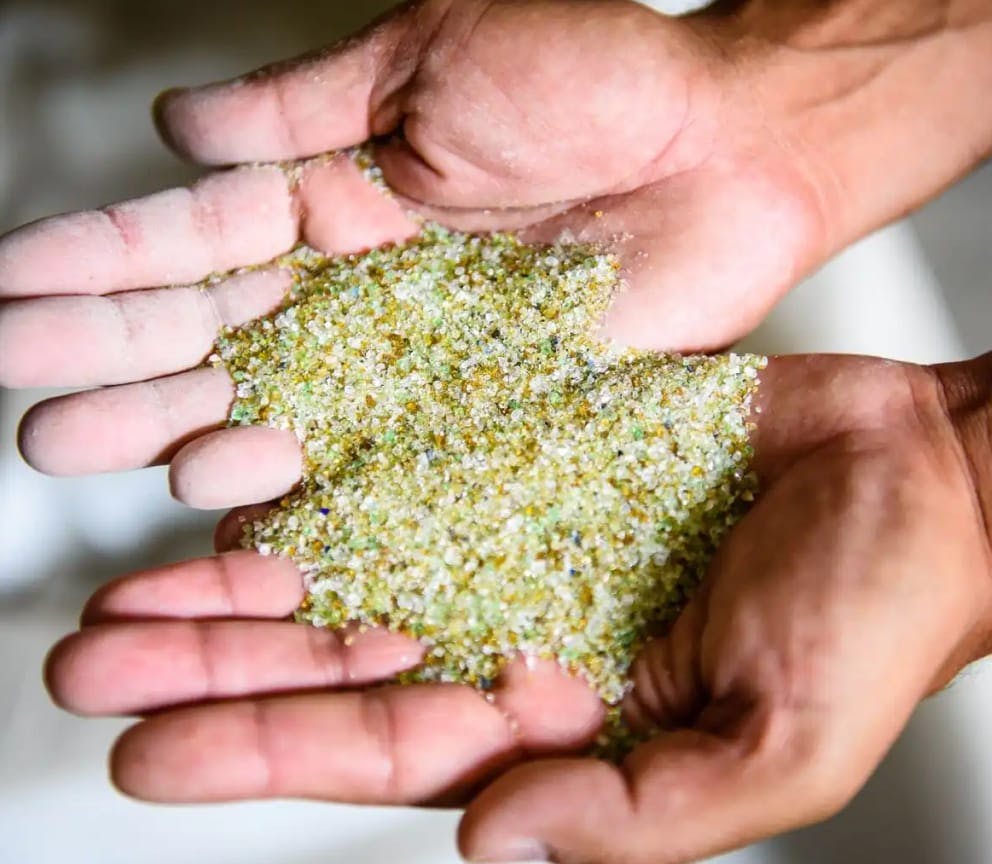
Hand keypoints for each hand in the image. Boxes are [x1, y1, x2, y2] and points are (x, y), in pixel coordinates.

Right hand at [5, 0, 991, 504]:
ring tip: (119, 459)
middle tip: (38, 415)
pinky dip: (316, 486)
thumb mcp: (436, 57)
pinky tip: (248, 512)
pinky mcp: (486, 414)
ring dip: (199, 434)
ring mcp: (421, 361)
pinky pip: (386, 460)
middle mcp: (367, 289)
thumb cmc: (601, 77)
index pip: (197, 239)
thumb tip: (176, 122)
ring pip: (288, 409)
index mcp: (340, 195)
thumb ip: (305, 103)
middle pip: (223, 341)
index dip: (102, 267)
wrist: (733, 148)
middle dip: (126, 373)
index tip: (13, 296)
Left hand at [44, 352, 991, 862]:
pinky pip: (410, 467)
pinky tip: (246, 489)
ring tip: (129, 589)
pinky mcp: (536, 450)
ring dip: (241, 582)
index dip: (262, 753)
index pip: (385, 748)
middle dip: (212, 669)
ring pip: (352, 563)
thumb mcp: (774, 747)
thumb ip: (634, 814)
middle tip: (92, 662)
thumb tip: (491, 847)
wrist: (920, 474)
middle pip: (338, 659)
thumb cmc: (880, 612)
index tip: (145, 754)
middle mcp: (525, 624)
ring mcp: (523, 531)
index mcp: (569, 716)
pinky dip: (328, 481)